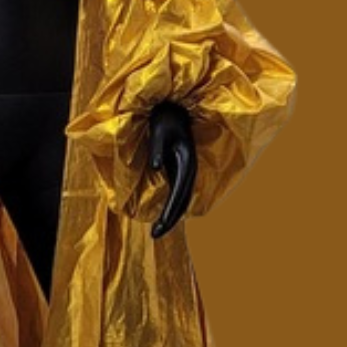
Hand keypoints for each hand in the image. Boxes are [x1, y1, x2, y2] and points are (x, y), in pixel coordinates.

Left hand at [147, 100, 196, 237]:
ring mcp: (186, 171)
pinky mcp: (179, 171)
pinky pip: (178, 193)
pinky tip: (163, 217)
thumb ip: (156, 149)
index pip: (179, 192)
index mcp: (187, 161)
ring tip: (158, 231)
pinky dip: (172, 206)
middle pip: (183, 201)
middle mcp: (190, 169)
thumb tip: (156, 166)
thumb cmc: (164, 118)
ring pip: (182, 199)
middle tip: (156, 235)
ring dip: (171, 215)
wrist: (173, 110)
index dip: (170, 211)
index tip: (161, 225)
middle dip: (170, 219)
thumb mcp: (158, 130)